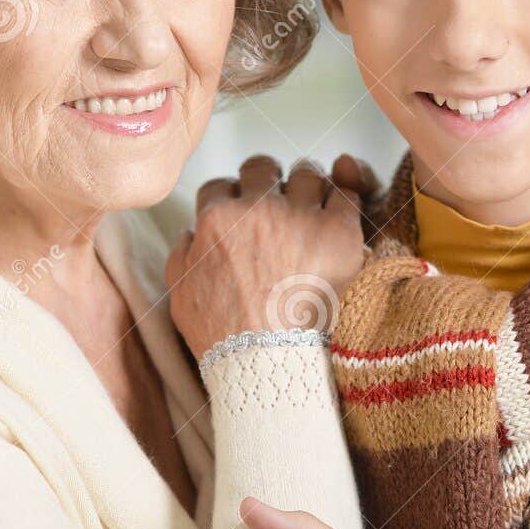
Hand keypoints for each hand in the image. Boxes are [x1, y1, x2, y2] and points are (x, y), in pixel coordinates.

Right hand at [167, 156, 367, 359]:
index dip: (233, 195)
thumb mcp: (180, 296)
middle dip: (269, 178)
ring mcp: (300, 216)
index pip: (222, 185)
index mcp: (216, 219)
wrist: (267, 361)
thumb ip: (182, 256)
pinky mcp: (338, 231)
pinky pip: (348, 195)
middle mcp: (257, 208)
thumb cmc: (223, 337)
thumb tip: (192, 233)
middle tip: (281, 194)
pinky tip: (342, 217)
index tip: (244, 207)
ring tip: (315, 205)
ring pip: (308, 174)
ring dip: (310, 186)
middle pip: (263, 168)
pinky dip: (346, 200)